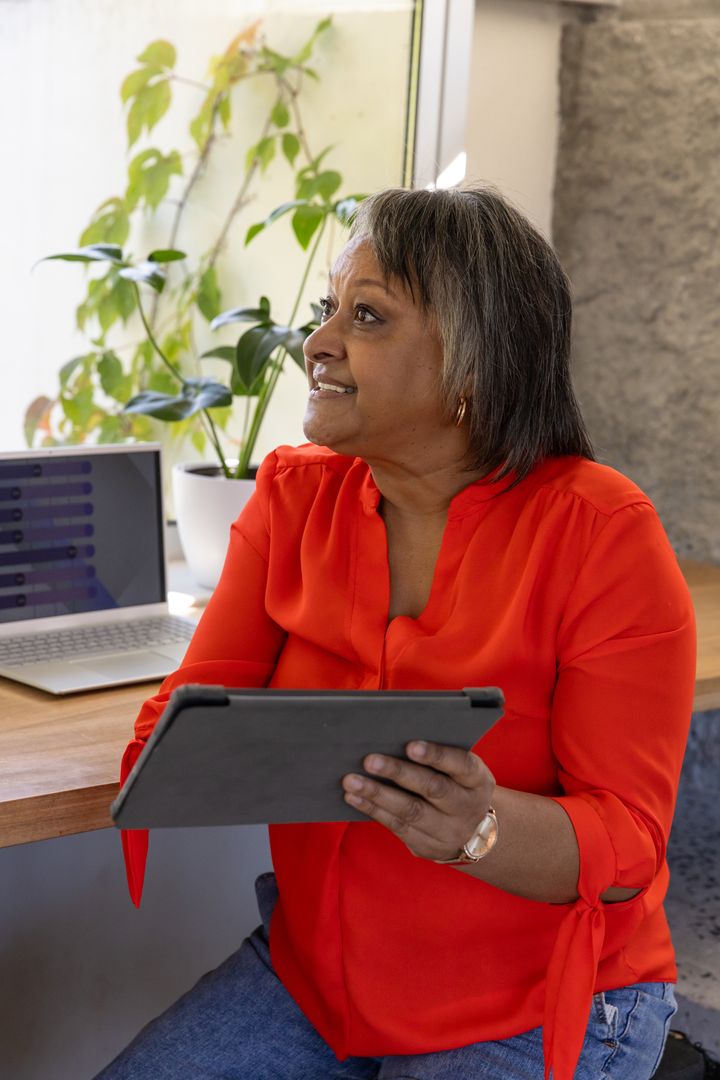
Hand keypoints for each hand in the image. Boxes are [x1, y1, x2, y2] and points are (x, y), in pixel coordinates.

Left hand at [342, 740, 495, 862]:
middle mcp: (467, 807)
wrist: (476, 833)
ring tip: (352, 781)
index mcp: (478, 780)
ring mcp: (449, 831)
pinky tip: (354, 798)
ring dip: (377, 795)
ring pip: (410, 812)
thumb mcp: (462, 771)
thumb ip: (439, 756)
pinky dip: (374, 810)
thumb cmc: (458, 785)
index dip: (436, 755)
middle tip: (369, 760)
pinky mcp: (428, 847)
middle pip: (432, 789)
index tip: (410, 745)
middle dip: (399, 773)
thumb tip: (393, 735)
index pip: (460, 764)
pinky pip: (398, 828)